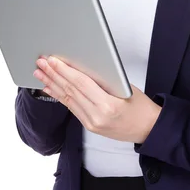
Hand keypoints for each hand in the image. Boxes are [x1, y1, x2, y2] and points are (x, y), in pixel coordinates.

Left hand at [33, 56, 161, 143]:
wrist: (148, 129)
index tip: (53, 60)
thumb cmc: (141, 106)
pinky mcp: (89, 126)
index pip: (81, 84)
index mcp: (108, 105)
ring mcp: (91, 123)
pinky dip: (60, 96)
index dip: (65, 70)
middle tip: (41, 62)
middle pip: (71, 91)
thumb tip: (81, 67)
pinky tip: (50, 88)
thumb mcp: (126, 87)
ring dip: (52, 84)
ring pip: (68, 99)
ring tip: (40, 73)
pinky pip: (71, 108)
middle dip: (54, 74)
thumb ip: (104, 80)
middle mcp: (96, 116)